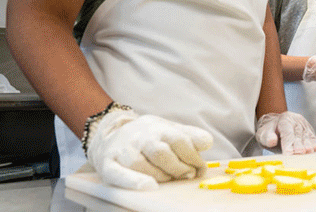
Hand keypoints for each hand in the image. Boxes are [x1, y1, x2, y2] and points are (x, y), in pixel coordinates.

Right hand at [86, 109, 212, 190]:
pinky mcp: (108, 165)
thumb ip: (190, 136)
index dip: (192, 156)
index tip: (200, 169)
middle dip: (178, 167)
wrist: (110, 133)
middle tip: (188, 175)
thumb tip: (207, 143)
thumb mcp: (169, 129)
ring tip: (169, 178)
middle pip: (161, 152)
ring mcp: (122, 150)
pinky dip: (134, 181)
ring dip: (160, 175)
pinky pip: (119, 174)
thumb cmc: (147, 136)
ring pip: (141, 164)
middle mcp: (139, 137)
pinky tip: (149, 186)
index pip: (178, 140)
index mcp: (157, 127)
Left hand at [255, 112, 315, 154]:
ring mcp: (303, 124)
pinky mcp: (309, 129)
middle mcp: (295, 120)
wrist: (277, 122)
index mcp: (284, 120)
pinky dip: (314, 143)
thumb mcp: (264, 133)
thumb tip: (272, 141)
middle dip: (299, 145)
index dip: (288, 144)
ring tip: (309, 153)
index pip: (287, 133)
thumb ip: (267, 137)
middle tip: (299, 154)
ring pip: (307, 135)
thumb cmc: (270, 130)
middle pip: (298, 135)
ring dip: (308, 145)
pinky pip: (312, 136)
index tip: (288, 154)